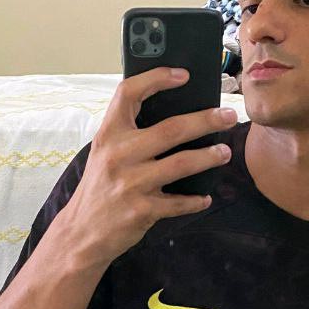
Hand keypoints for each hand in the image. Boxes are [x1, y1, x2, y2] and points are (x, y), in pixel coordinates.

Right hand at [60, 67, 237, 266]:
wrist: (80, 233)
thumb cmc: (98, 189)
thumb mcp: (104, 154)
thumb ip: (128, 135)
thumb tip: (173, 115)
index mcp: (108, 135)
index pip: (129, 93)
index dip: (156, 78)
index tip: (183, 75)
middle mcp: (119, 155)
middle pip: (172, 129)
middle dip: (206, 120)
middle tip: (228, 117)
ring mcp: (131, 183)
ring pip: (182, 163)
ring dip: (209, 157)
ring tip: (224, 152)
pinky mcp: (142, 210)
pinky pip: (179, 202)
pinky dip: (195, 201)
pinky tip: (205, 198)